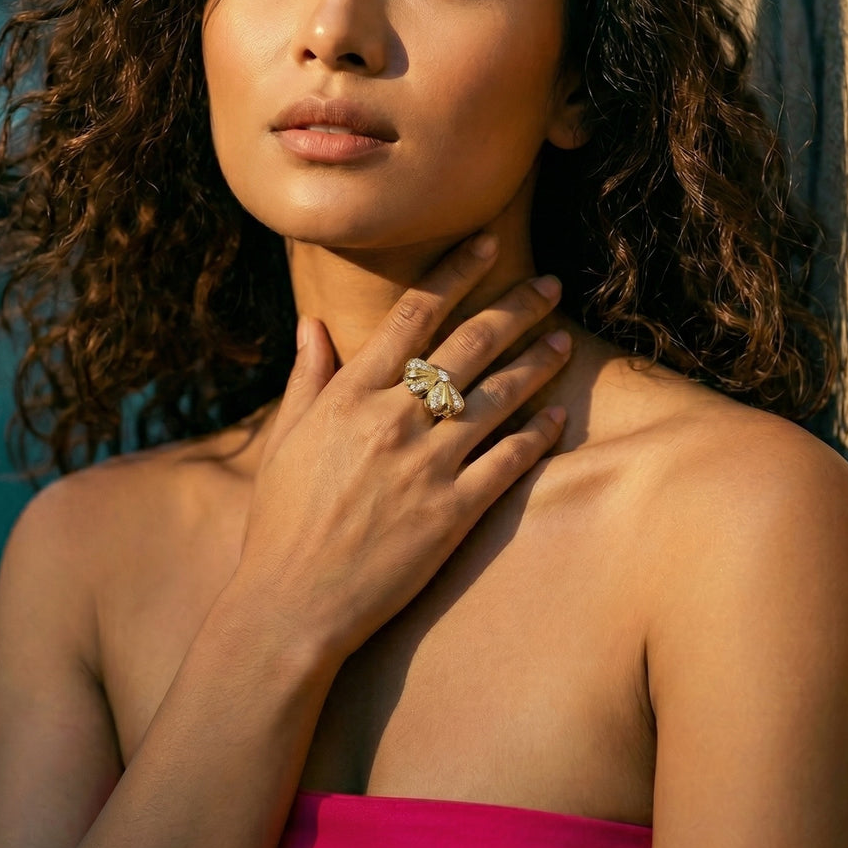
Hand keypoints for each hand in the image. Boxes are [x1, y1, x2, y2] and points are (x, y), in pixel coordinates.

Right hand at [232, 235, 570, 664]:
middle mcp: (393, 419)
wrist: (292, 603)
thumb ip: (308, 378)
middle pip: (469, 343)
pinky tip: (557, 414)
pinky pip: (508, 460)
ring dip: (538, 361)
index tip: (488, 244)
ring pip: (498, 395)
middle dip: (516, 306)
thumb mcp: (286, 440)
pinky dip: (537, 433)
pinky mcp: (452, 512)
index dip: (456, 273)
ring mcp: (426, 465)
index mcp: (350, 395)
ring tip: (565, 339)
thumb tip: (312, 324)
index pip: (414, 313)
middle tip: (550, 284)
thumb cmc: (282, 521)